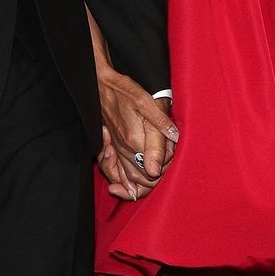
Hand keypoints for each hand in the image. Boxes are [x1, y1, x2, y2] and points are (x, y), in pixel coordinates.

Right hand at [97, 71, 176, 200]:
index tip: (173, 158)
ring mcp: (115, 150)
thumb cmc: (124, 91)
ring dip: (140, 187)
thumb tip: (175, 141)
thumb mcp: (147, 102)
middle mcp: (124, 149)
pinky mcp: (109, 148)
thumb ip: (161, 124)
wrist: (99, 85)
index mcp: (136, 140)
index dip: (167, 167)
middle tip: (167, 171)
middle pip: (143, 177)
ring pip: (129, 178)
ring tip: (150, 189)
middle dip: (156, 180)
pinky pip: (113, 172)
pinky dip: (121, 184)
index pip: (156, 167)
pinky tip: (127, 190)